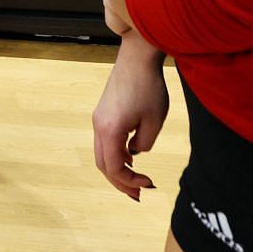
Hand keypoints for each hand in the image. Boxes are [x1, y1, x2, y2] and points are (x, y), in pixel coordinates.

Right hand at [91, 37, 170, 202]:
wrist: (137, 57)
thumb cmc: (148, 87)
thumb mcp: (154, 121)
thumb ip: (143, 144)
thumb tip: (134, 152)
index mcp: (110, 130)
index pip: (114, 168)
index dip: (130, 181)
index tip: (149, 184)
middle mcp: (99, 126)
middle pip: (102, 164)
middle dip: (120, 182)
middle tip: (138, 195)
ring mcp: (98, 118)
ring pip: (101, 153)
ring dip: (117, 168)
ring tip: (135, 179)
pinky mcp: (103, 112)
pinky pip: (104, 140)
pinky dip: (115, 154)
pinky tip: (130, 156)